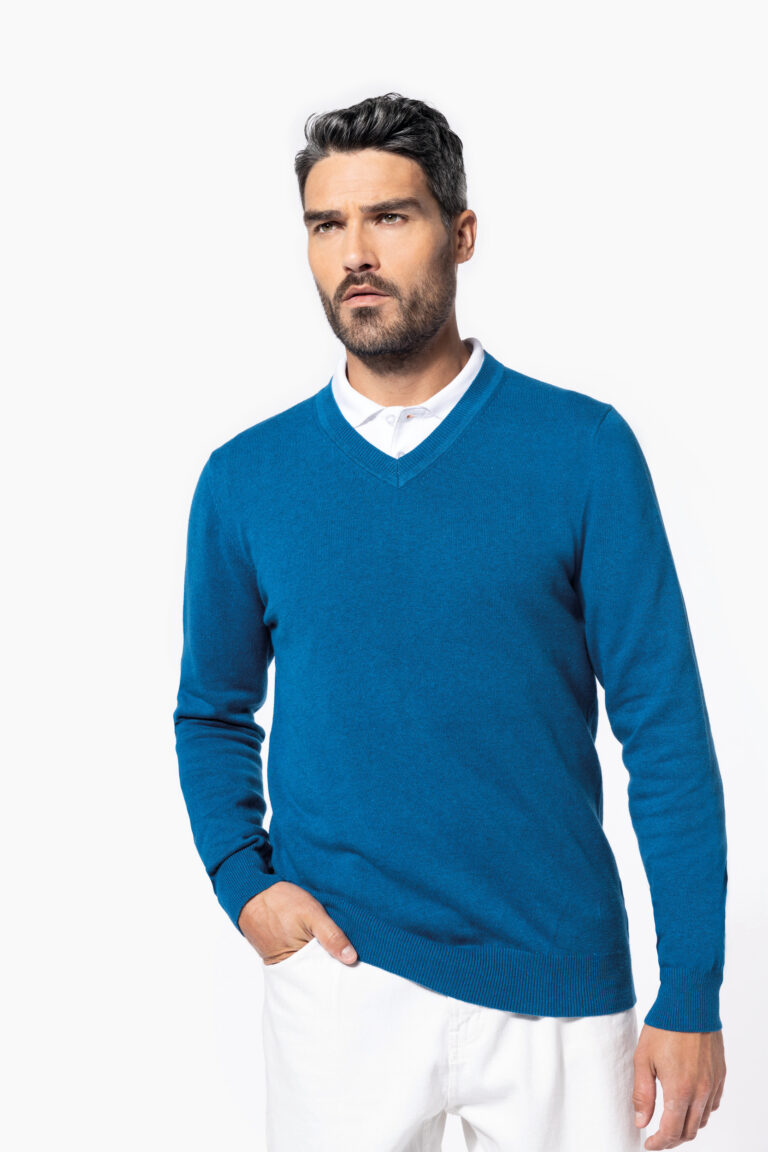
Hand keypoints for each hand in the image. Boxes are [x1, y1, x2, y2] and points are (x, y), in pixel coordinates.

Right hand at [238, 880, 357, 965]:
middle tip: (346, 953)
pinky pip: (298, 955)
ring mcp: (282, 959)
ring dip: (319, 954)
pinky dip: (308, 949)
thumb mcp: (312, 914)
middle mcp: (289, 966)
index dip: (340, 967)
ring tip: (332, 945)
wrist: (250, 892)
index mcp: (298, 962)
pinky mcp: (278, 951)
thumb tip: (351, 959)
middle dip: (330, 963)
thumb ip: (332, 936)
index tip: (355, 962)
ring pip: (309, 962)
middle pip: (317, 970)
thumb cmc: (280, 902)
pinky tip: (315, 939)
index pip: (325, 974)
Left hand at [633, 1023, 725, 1147]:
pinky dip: (701, 1111)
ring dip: (687, 1126)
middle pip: (689, 1131)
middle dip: (672, 1139)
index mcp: (680, 1091)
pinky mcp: (720, 1074)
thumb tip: (641, 1122)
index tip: (648, 1144)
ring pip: (702, 1120)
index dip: (659, 1143)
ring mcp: (713, 1084)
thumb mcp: (643, 1059)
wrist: (690, 1003)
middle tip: (657, 1137)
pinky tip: (689, 1104)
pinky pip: (713, 1104)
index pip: (671, 1132)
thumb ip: (642, 1094)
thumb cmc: (664, 1027)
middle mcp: (700, 1092)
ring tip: (671, 1121)